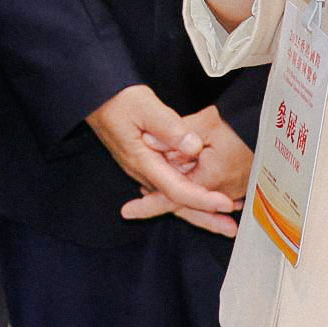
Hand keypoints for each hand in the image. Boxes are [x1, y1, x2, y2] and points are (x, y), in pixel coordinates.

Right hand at [87, 85, 239, 237]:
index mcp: (142, 161)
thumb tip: (192, 147)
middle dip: (205, 218)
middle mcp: (142, 171)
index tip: (224, 203)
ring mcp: (144, 170)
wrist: (96, 97)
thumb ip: (169, 127)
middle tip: (231, 228)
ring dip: (200, 211)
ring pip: (174, 198)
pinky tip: (204, 201)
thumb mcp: (144, 105)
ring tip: (225, 222)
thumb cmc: (117, 99)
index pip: (175, 189)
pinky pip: (170, 188)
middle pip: (176, 202)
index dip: (201, 198)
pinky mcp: (147, 164)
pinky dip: (190, 197)